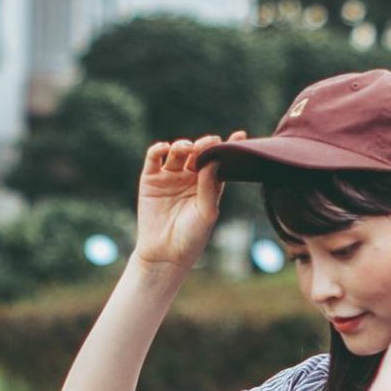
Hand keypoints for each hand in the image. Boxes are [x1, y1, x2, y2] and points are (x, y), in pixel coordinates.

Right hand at [133, 130, 247, 271]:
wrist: (165, 254)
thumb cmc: (191, 237)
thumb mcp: (206, 212)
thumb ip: (209, 187)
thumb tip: (213, 160)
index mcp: (208, 185)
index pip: (219, 161)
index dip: (228, 147)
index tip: (240, 136)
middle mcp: (189, 177)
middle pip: (198, 153)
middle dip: (205, 145)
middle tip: (211, 142)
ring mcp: (170, 177)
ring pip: (177, 152)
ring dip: (183, 145)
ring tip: (188, 148)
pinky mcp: (150, 179)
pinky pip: (154, 158)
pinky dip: (158, 149)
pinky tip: (165, 148)